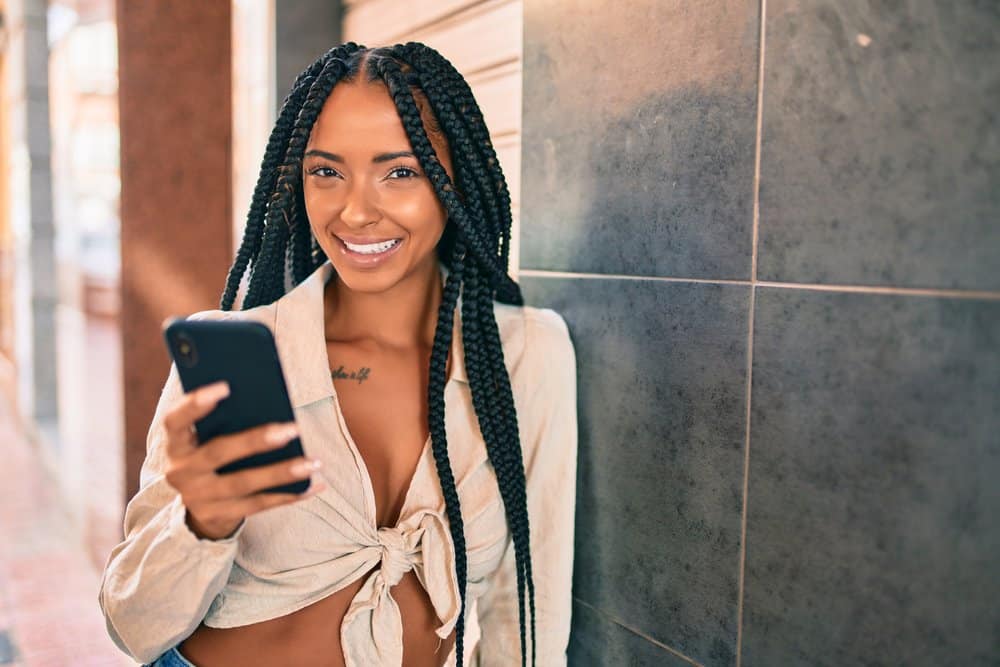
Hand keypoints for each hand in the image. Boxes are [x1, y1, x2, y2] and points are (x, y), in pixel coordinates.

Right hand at [161, 380, 325, 539]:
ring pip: (243, 483)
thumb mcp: (205, 439)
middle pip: (217, 453)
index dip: (195, 405)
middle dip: (255, 441)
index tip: (224, 387)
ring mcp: (199, 498)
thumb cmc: (210, 457)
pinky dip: (289, 494)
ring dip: (281, 472)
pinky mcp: (220, 516)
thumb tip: (264, 397)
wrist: (199, 509)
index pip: (175, 421)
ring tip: (313, 462)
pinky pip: (259, 505)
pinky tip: (314, 485)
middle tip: (292, 429)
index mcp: (176, 445)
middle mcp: (181, 472)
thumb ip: (222, 421)